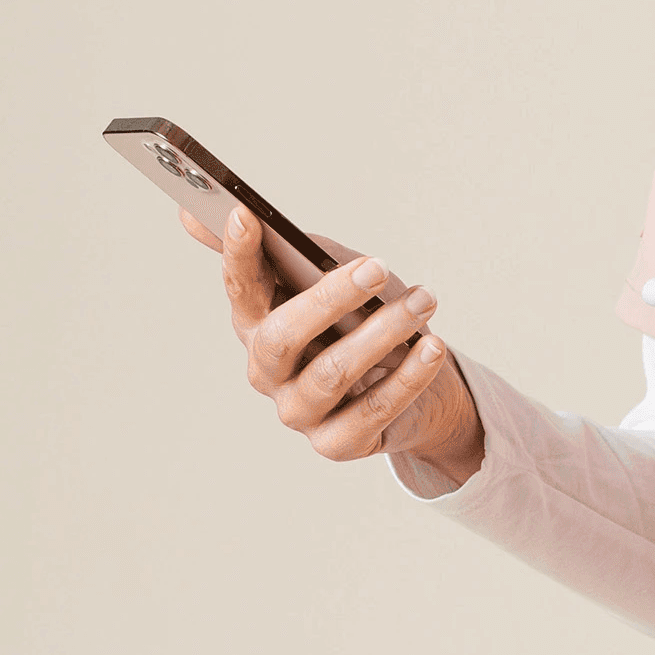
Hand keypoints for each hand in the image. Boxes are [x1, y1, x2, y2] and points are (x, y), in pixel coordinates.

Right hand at [179, 204, 485, 485]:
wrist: (416, 380)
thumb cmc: (365, 317)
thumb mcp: (332, 276)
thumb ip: (289, 249)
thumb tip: (221, 211)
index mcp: (258, 324)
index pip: (241, 288)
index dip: (238, 255)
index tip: (245, 215)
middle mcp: (268, 372)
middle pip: (281, 337)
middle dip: (329, 298)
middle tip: (377, 268)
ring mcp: (299, 412)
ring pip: (331, 374)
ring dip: (384, 332)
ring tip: (425, 301)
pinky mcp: (337, 443)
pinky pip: (372, 410)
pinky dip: (408, 376)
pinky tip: (433, 346)